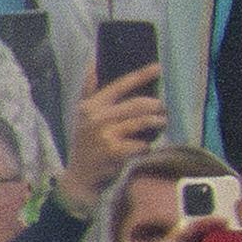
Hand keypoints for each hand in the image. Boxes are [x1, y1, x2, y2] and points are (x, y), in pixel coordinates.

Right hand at [63, 65, 165, 207]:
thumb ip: (88, 90)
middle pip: (137, 104)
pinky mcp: (115, 152)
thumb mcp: (81, 116)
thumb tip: (92, 63)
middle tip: (162, 109)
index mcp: (90, 106)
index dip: (141, 75)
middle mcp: (96, 118)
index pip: (120, 85)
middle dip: (155, 105)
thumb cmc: (85, 144)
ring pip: (142, 122)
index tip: (159, 67)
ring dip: (157, 122)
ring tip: (162, 122)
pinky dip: (147, 145)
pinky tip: (146, 146)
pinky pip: (142, 143)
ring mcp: (105, 135)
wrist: (79, 178)